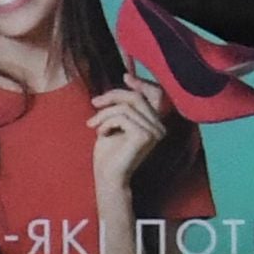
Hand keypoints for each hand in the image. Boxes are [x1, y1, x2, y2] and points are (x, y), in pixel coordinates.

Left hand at [92, 74, 174, 200]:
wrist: (107, 177)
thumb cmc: (109, 152)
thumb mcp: (115, 121)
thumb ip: (123, 104)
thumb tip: (127, 76)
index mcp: (155, 123)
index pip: (155, 94)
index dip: (141, 83)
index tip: (125, 76)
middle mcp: (160, 127)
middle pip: (136, 97)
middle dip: (112, 96)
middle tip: (94, 104)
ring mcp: (154, 132)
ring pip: (125, 107)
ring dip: (104, 114)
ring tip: (94, 125)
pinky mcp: (144, 136)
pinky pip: (121, 117)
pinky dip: (106, 122)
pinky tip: (101, 134)